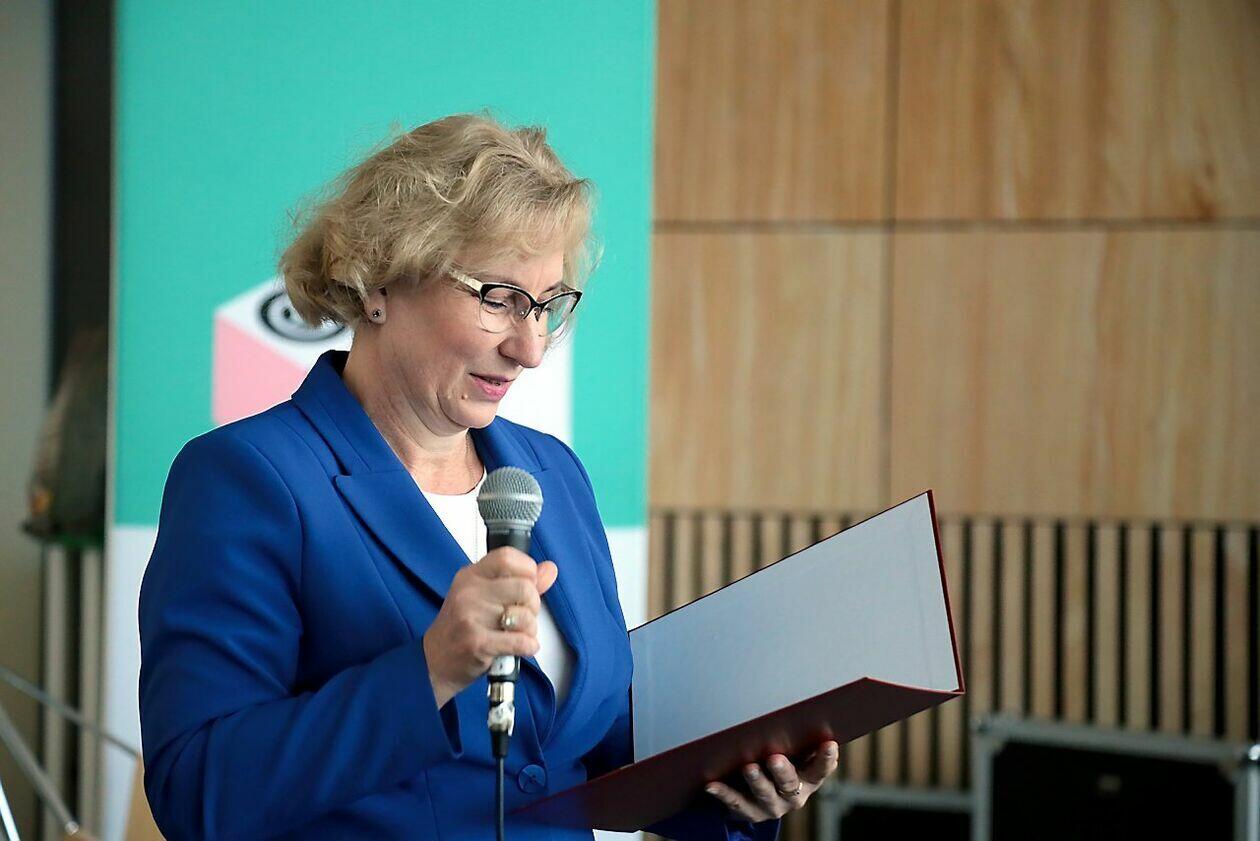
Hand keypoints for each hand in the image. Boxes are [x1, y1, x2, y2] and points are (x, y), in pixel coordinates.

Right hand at [422, 548, 558, 706]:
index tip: (528, 584)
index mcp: (471, 576)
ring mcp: (470, 616)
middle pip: (524, 587)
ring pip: (525, 616)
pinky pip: (519, 641)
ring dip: (530, 630)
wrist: (433, 662)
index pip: (507, 557)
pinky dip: (528, 647)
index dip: (527, 570)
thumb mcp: (485, 598)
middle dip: (533, 606)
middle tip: (523, 616)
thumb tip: (550, 569)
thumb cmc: (460, 629)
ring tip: (517, 634)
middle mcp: (469, 592)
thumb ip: (520, 582)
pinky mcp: (476, 642)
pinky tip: (521, 648)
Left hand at [704, 741, 838, 822]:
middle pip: (789, 783)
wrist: (762, 799)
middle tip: (774, 758)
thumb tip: (803, 710)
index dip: (825, 759)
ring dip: (756, 781)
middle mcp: (793, 796)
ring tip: (748, 768)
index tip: (829, 744)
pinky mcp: (749, 812)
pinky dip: (723, 793)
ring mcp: (771, 806)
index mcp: (808, 780)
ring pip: (763, 794)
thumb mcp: (795, 756)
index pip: (820, 770)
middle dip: (782, 771)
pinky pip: (735, 802)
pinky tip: (711, 784)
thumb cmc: (783, 765)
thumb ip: (800, 742)